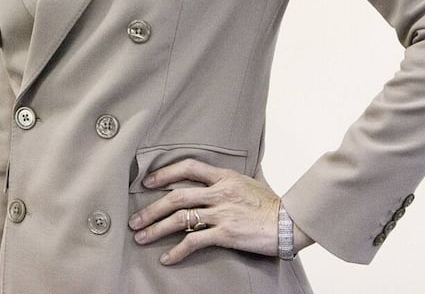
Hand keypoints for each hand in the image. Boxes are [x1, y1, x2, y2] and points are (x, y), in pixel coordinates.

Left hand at [127, 159, 312, 264]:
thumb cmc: (272, 205)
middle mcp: (220, 192)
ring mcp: (222, 212)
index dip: (165, 172)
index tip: (148, 182)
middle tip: (134, 219)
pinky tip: (166, 258)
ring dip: (156, 228)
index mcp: (225, 176)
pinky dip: (177, 251)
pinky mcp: (226, 233)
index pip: (189, 166)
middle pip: (176, 195)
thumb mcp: (249, 183)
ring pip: (180, 218)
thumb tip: (217, 180)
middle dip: (151, 208)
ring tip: (141, 237)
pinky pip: (195, 241)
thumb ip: (230, 181)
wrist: (290, 222)